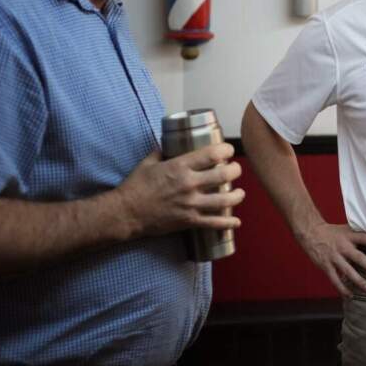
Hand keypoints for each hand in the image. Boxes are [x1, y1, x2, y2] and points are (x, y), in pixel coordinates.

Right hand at [115, 143, 244, 238]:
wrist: (126, 213)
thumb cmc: (136, 186)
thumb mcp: (149, 162)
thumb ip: (163, 151)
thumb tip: (171, 142)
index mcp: (180, 167)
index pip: (212, 154)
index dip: (226, 150)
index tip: (229, 150)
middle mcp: (189, 184)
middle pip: (224, 175)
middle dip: (236, 170)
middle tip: (236, 170)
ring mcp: (191, 204)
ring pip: (224, 200)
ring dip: (237, 195)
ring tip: (240, 193)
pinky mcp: (189, 220)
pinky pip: (214, 223)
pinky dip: (228, 223)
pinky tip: (236, 221)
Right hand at [296, 222, 365, 297]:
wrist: (311, 233)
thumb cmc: (332, 233)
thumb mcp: (346, 230)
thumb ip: (359, 236)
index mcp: (349, 235)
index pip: (364, 237)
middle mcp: (342, 246)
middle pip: (358, 257)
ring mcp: (334, 257)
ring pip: (347, 271)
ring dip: (358, 281)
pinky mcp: (326, 266)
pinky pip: (335, 279)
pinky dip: (342, 288)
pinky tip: (350, 295)